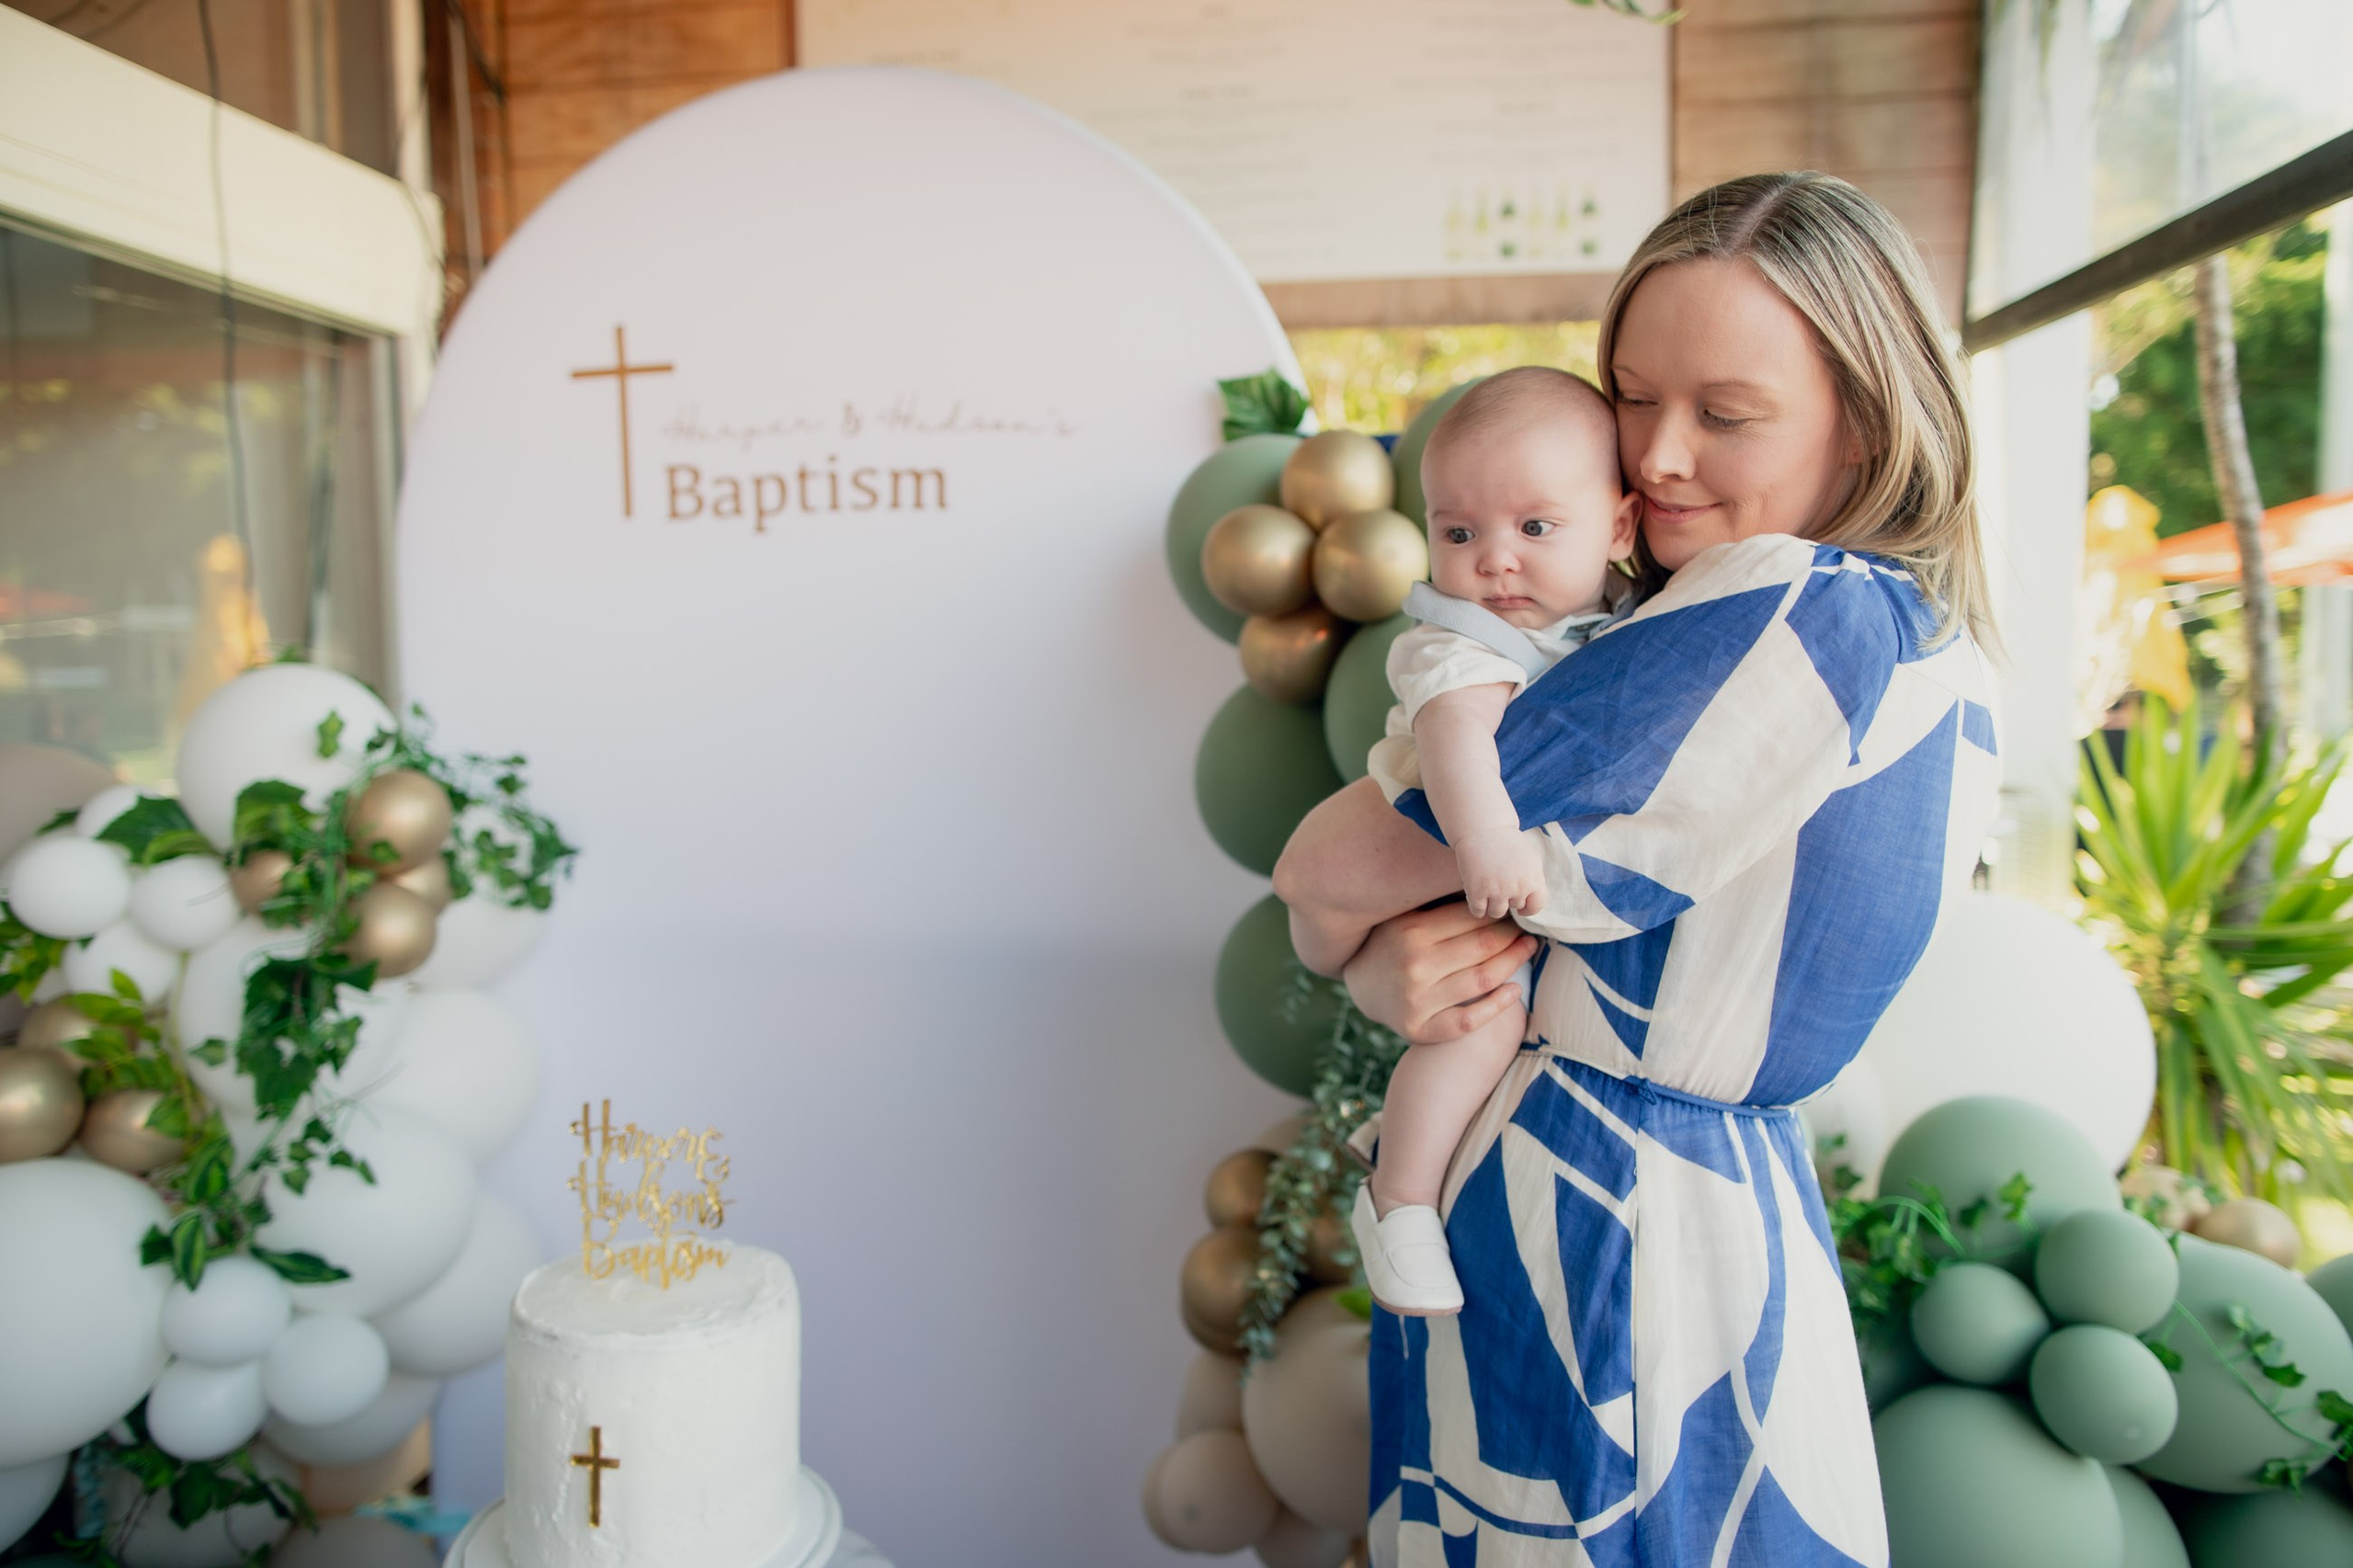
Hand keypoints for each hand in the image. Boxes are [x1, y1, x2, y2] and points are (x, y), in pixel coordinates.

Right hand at [1342, 901, 1538, 1047]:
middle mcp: (1414, 966)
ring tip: (1527, 951)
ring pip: (1483, 980)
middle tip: (1528, 931)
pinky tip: (1514, 991)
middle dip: (1513, 936)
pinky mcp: (1419, 1029)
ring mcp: (1416, 1001)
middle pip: (1483, 947)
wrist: (1360, 985)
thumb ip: (1441, 905)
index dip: (1501, 914)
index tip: (1514, 911)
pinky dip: (1497, 1006)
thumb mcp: (1406, 915)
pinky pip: (1468, 1020)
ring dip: (1514, 963)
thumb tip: (1492, 888)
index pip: (1472, 918)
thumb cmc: (1392, 942)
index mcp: (1410, 931)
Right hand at [1454, 830, 1547, 920]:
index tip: (1521, 908)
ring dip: (1491, 904)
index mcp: (1533, 878)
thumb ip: (1533, 880)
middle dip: (1507, 897)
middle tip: (1498, 881)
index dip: (1528, 908)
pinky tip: (1475, 893)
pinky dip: (1476, 906)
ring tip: (1486, 889)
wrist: (1482, 828)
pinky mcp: (1477, 891)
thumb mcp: (1530, 859)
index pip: (1537, 905)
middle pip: (1514, 907)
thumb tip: (1530, 902)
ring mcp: (1497, 891)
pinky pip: (1478, 911)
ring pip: (1496, 912)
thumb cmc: (1506, 842)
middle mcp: (1518, 887)